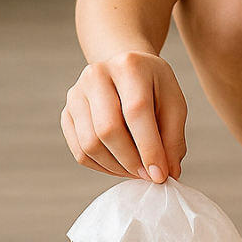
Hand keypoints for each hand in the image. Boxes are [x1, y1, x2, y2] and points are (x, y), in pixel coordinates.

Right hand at [60, 51, 186, 180]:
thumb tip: (168, 173)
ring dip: (116, 167)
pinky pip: (80, 152)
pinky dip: (102, 166)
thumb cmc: (153, 87)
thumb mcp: (174, 103)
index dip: (149, 148)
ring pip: (90, 145)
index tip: (160, 174)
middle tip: (148, 175)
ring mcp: (76, 94)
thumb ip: (173, 138)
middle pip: (108, 129)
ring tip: (136, 170)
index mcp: (128, 66)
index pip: (136, 111)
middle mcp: (96, 76)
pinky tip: (120, 164)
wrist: (125, 71)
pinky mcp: (67, 113)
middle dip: (131, 161)